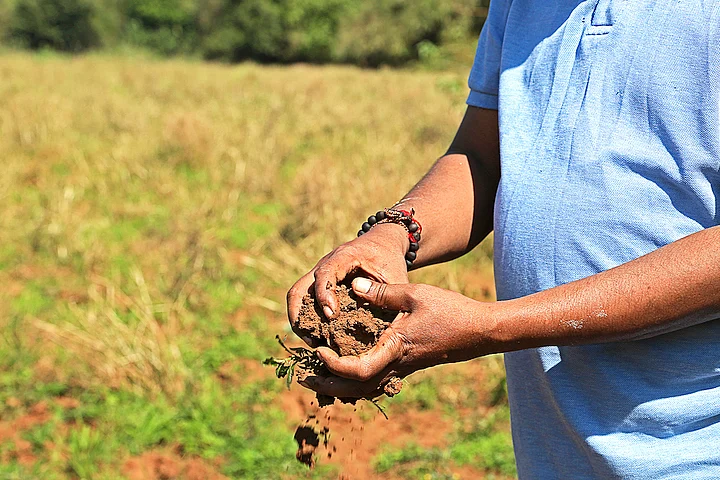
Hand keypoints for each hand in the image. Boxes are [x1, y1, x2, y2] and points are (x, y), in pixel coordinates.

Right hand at [287, 223, 409, 345]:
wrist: (382, 243)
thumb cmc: (389, 260)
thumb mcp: (394, 277)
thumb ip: (387, 297)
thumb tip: (380, 326)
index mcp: (344, 257)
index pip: (325, 273)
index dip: (324, 295)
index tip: (332, 315)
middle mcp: (325, 265)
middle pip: (299, 289)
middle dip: (300, 316)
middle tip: (314, 340)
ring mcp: (319, 275)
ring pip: (297, 297)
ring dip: (300, 321)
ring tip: (314, 343)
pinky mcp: (319, 285)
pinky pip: (304, 302)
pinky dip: (307, 320)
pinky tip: (319, 338)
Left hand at [298, 277, 499, 397]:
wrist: (480, 330)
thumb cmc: (451, 311)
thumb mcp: (415, 294)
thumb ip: (384, 292)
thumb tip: (355, 285)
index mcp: (395, 349)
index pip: (358, 371)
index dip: (334, 366)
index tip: (319, 351)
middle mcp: (397, 364)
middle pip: (357, 389)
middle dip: (329, 384)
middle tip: (306, 375)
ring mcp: (404, 368)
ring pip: (367, 388)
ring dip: (341, 384)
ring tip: (320, 374)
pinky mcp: (409, 365)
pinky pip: (378, 379)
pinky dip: (358, 379)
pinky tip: (350, 367)